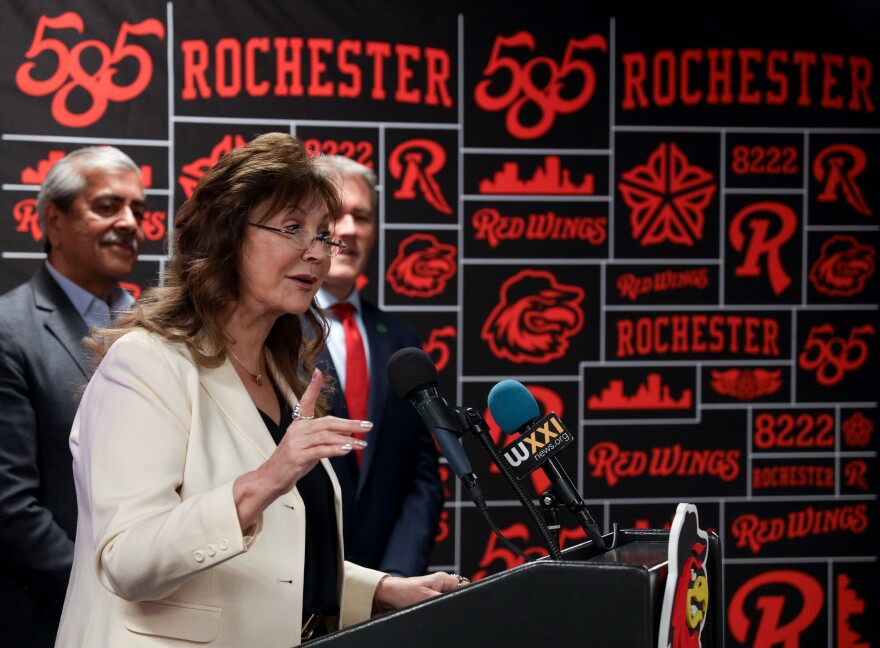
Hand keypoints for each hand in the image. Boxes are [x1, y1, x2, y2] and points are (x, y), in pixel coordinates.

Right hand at [233, 369, 370, 528]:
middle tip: (367, 425)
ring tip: (362, 444)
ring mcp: (296, 443)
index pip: (305, 402)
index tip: (318, 373)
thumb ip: (324, 437)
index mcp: (298, 425)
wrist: (270, 478)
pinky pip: (320, 451)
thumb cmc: (291, 461)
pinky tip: (347, 449)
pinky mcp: (297, 457)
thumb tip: (348, 433)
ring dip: (347, 440)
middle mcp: (297, 430)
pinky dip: (335, 450)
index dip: (312, 388)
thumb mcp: (308, 446)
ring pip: (326, 437)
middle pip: (327, 423)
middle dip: (350, 423)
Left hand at [374, 572, 462, 612]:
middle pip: (455, 593)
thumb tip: (458, 603)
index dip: (461, 596)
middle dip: (451, 602)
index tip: (456, 603)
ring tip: (432, 608)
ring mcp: (435, 589)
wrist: (390, 595)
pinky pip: (438, 602)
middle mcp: (440, 582)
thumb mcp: (427, 598)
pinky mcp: (429, 596)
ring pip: (446, 599)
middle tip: (440, 607)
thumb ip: (444, 599)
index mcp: (443, 578)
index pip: (462, 586)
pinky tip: (430, 610)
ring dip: (442, 605)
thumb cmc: (405, 593)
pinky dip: (435, 607)